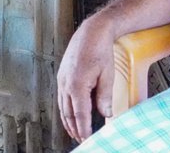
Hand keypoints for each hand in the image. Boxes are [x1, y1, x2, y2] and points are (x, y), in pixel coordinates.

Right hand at [56, 14, 115, 142]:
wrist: (91, 31)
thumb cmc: (100, 50)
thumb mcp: (107, 75)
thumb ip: (105, 96)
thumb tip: (106, 114)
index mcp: (77, 85)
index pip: (80, 114)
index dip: (83, 128)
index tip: (87, 138)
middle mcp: (65, 84)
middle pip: (68, 113)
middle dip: (74, 128)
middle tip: (81, 138)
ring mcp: (62, 79)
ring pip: (63, 107)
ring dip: (68, 120)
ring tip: (74, 130)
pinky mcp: (62, 75)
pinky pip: (62, 97)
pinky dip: (66, 108)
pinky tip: (71, 112)